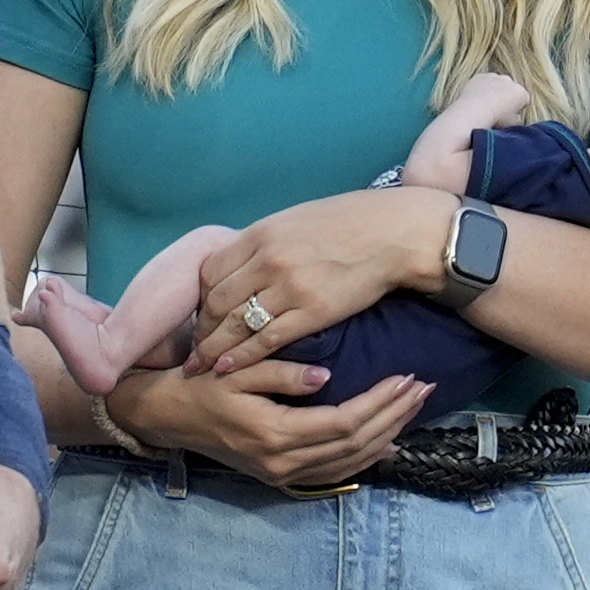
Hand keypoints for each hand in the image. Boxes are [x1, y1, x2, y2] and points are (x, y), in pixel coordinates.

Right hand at [123, 358, 431, 487]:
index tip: (407, 377)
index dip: (380, 402)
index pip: (344, 422)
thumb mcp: (236, 370)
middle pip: (355, 445)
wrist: (166, 416)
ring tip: (414, 408)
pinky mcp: (280, 476)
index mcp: (273, 434)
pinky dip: (367, 458)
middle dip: (394, 416)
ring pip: (351, 463)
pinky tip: (389, 443)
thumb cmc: (199, 385)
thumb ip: (281, 373)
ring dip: (388, 436)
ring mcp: (281, 474)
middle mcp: (282, 462)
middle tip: (424, 388)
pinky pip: (334, 472)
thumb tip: (326, 377)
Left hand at [187, 188, 449, 373]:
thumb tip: (244, 262)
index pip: (210, 272)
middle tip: (196, 349)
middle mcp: (268, 259)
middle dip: (201, 329)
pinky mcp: (312, 311)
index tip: (197, 318)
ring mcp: (289, 286)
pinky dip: (241, 357)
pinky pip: (264, 340)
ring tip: (203, 367)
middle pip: (215, 301)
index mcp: (261, 233)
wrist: (393, 232)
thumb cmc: (349, 223)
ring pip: (234, 324)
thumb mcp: (296, 221)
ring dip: (214, 349)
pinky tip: (228, 369)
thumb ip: (266, 242)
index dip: (198, 300)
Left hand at [456, 72, 532, 124]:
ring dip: (495, 91)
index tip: (512, 114)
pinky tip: (478, 98)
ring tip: (487, 104)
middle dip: (507, 97)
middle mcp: (509, 81)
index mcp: (520, 92)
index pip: (524, 99)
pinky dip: (482, 88)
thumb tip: (515, 116)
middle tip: (499, 109)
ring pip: (497, 83)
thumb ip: (518, 118)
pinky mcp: (481, 76)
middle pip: (511, 89)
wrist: (475, 111)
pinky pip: (484, 81)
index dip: (519, 107)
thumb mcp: (513, 124)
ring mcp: (494, 77)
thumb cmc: (496, 119)